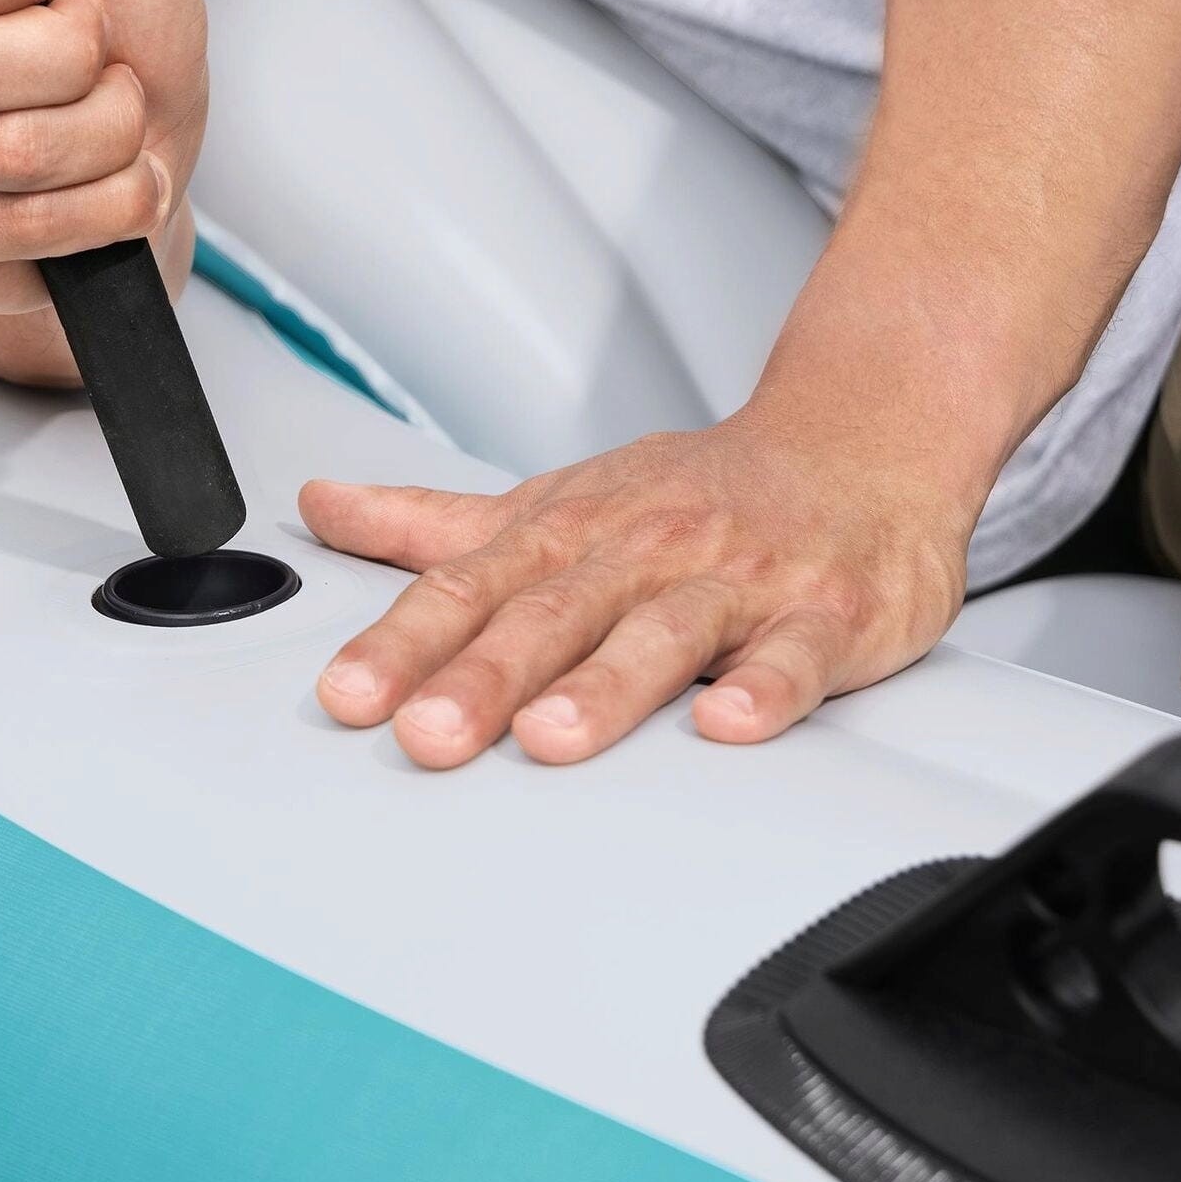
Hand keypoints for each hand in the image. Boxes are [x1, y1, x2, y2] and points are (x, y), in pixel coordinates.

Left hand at [300, 402, 974, 766]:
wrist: (858, 444)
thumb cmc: (696, 493)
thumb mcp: (556, 500)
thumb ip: (437, 522)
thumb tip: (323, 506)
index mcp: (572, 532)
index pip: (472, 587)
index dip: (405, 641)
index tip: (351, 694)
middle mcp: (645, 550)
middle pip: (554, 616)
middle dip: (484, 676)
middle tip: (427, 734)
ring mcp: (737, 580)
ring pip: (665, 633)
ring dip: (607, 686)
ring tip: (551, 737)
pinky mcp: (826, 614)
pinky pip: (796, 657)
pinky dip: (765, 689)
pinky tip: (728, 724)